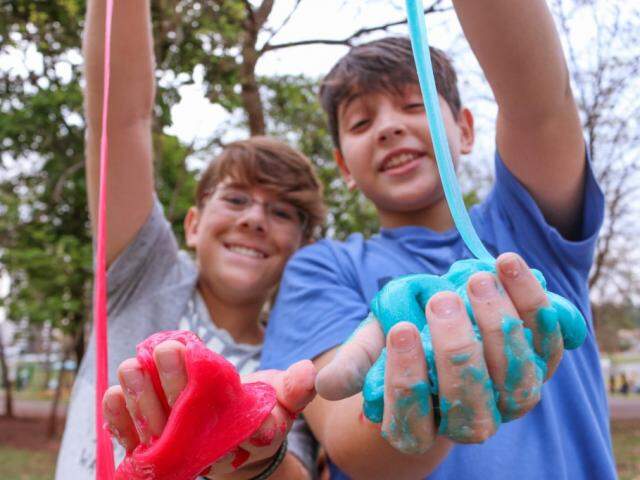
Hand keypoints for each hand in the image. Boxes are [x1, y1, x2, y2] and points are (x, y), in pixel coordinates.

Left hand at [103, 341, 315, 476]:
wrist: (234, 440)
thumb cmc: (260, 410)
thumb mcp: (284, 397)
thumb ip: (296, 387)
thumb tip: (309, 372)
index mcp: (251, 439)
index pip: (250, 432)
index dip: (241, 415)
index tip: (238, 389)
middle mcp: (213, 450)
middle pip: (192, 424)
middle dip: (178, 386)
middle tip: (170, 349)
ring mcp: (182, 451)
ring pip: (158, 433)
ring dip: (141, 401)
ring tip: (132, 365)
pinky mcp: (157, 450)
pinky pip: (136, 442)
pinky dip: (121, 421)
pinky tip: (112, 394)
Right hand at [316, 253, 563, 452]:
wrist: (442, 328)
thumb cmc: (399, 343)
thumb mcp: (370, 348)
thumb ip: (352, 364)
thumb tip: (322, 384)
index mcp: (421, 425)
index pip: (414, 422)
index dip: (408, 381)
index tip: (399, 330)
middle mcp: (471, 421)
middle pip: (472, 405)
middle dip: (457, 352)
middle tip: (439, 300)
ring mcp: (511, 397)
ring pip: (518, 379)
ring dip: (498, 327)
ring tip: (476, 280)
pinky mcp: (539, 363)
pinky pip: (547, 341)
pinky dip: (532, 302)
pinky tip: (506, 264)